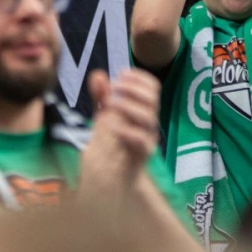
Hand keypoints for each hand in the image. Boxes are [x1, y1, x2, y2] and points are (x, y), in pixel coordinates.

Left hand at [79, 69, 159, 198]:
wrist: (110, 177)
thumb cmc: (111, 144)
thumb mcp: (103, 116)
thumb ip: (101, 96)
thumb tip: (98, 74)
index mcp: (143, 109)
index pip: (152, 87)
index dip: (139, 77)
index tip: (121, 73)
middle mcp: (149, 122)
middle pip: (153, 99)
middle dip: (134, 88)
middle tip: (115, 87)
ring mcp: (147, 138)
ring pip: (149, 117)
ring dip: (129, 105)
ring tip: (109, 103)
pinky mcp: (142, 155)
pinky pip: (141, 140)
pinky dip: (125, 129)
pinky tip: (108, 124)